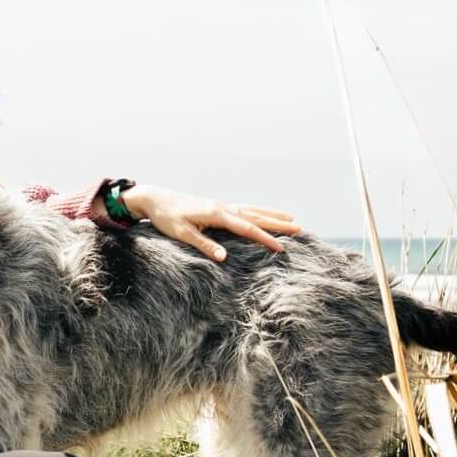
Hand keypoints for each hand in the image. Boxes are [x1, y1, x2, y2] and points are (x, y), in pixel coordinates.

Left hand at [121, 186, 298, 260]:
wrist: (157, 199)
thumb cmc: (167, 218)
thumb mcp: (182, 233)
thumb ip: (203, 244)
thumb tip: (224, 258)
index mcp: (217, 214)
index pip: (247, 228)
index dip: (265, 238)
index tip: (281, 248)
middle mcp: (224, 207)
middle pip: (257, 216)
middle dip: (278, 223)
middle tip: (300, 229)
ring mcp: (223, 206)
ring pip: (254, 210)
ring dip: (273, 215)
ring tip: (292, 220)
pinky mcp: (219, 207)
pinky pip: (246, 209)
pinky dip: (260, 212)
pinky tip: (266, 215)